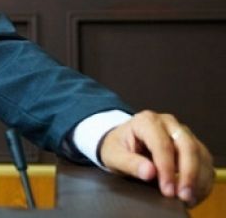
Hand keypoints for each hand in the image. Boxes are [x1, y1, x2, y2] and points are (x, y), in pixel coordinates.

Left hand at [99, 110, 213, 206]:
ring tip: (188, 197)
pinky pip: (204, 160)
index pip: (162, 144)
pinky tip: (194, 192)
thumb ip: (130, 163)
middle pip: (187, 146)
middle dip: (188, 174)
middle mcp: (167, 123)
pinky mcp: (192, 143)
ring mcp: (182, 132)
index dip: (167, 169)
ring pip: (199, 153)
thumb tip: (149, 172)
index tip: (167, 190)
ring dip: (198, 178)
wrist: (123, 142)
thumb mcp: (114, 156)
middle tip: (182, 196)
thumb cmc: (118, 148)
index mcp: (146, 121)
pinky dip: (202, 178)